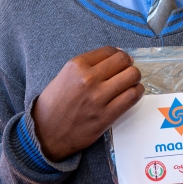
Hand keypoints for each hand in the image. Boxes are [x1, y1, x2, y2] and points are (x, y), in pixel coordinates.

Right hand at [32, 46, 143, 161]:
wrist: (46, 133)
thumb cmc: (55, 103)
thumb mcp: (65, 75)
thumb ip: (89, 65)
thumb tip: (117, 55)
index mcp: (76, 66)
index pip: (109, 51)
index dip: (119, 55)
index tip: (120, 61)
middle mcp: (88, 79)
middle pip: (123, 61)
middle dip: (128, 65)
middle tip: (126, 72)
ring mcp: (98, 98)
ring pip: (132, 76)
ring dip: (134, 78)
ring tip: (130, 83)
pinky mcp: (106, 116)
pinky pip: (131, 97)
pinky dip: (136, 92)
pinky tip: (132, 93)